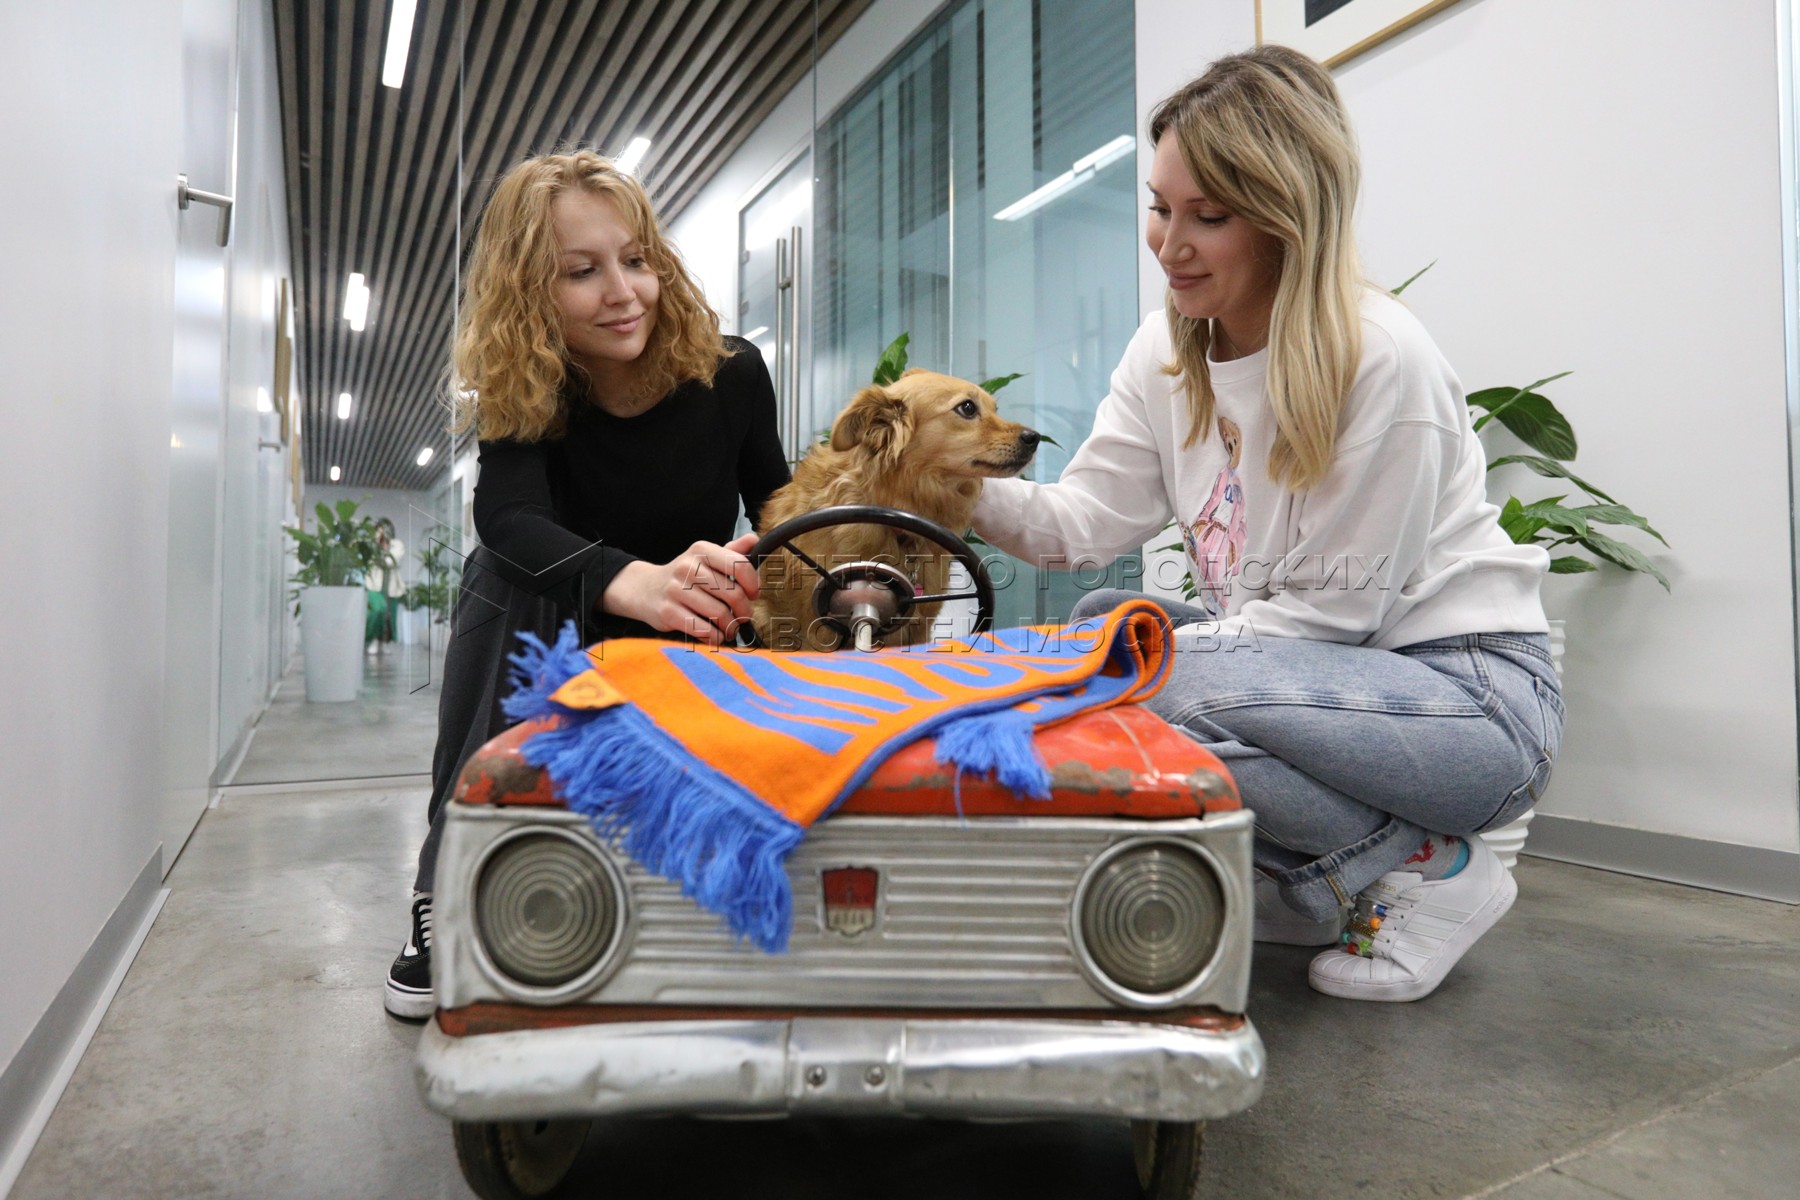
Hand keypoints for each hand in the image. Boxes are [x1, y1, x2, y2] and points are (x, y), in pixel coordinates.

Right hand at [602, 532, 760, 644]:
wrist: (645, 589)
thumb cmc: (685, 576)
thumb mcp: (705, 558)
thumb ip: (731, 552)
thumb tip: (754, 539)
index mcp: (702, 550)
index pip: (739, 566)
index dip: (753, 584)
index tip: (752, 594)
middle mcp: (687, 567)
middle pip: (733, 594)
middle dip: (744, 610)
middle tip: (743, 616)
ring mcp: (676, 590)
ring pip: (719, 614)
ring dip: (730, 626)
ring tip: (730, 627)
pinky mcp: (668, 612)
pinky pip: (702, 629)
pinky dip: (714, 636)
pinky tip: (715, 634)